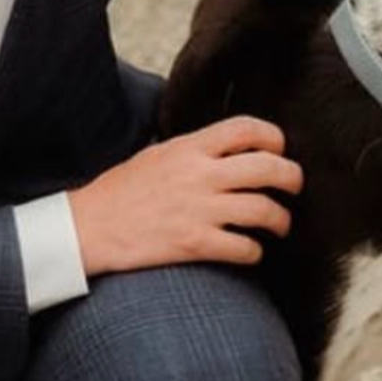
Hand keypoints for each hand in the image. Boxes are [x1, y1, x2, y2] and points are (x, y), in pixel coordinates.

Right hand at [68, 116, 303, 276]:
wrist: (86, 228)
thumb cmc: (120, 191)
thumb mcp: (157, 154)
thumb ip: (194, 150)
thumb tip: (227, 147)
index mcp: (190, 147)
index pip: (247, 128)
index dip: (274, 137)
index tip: (279, 149)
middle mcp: (200, 174)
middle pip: (269, 167)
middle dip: (292, 178)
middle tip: (295, 187)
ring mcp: (199, 210)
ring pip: (264, 210)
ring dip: (281, 219)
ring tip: (279, 225)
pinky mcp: (194, 243)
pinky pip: (243, 247)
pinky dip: (255, 251)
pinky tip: (252, 252)